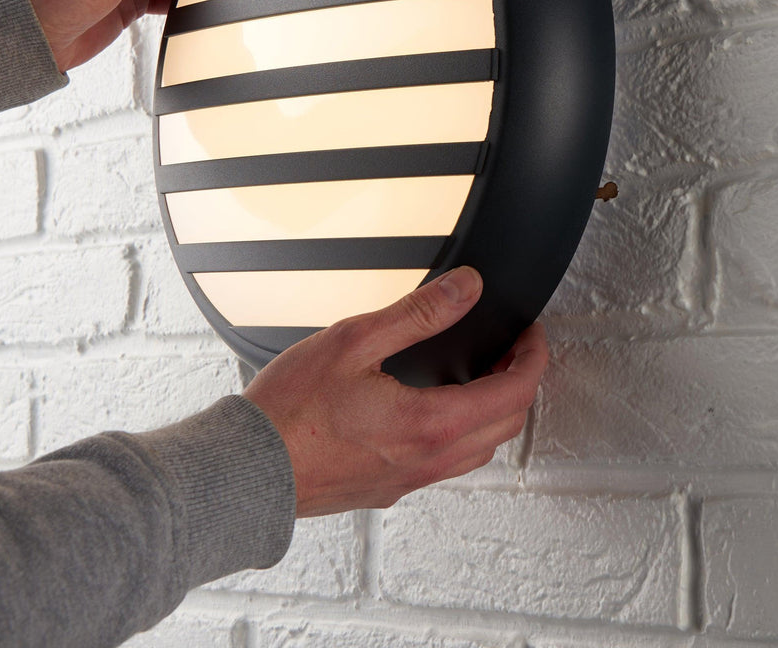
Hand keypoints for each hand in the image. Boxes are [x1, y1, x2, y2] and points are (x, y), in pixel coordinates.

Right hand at [242, 267, 548, 516]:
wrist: (244, 473)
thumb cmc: (289, 412)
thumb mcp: (355, 341)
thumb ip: (419, 313)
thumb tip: (467, 289)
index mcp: (430, 424)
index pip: (513, 392)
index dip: (533, 358)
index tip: (532, 335)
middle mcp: (427, 460)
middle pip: (505, 425)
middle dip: (520, 383)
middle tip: (513, 350)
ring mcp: (408, 480)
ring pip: (478, 450)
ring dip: (494, 411)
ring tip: (480, 375)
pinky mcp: (386, 488)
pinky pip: (446, 464)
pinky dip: (462, 433)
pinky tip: (435, 409)